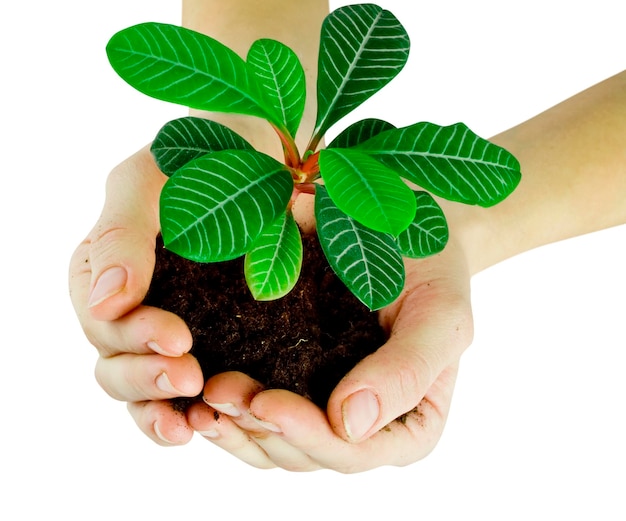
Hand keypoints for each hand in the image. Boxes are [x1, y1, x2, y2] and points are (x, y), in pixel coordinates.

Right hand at [69, 146, 204, 444]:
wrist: (258, 158)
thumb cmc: (200, 159)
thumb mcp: (151, 181)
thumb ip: (122, 235)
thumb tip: (106, 302)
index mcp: (102, 270)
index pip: (102, 320)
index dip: (133, 337)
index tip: (179, 338)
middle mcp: (127, 307)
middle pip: (116, 364)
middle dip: (148, 378)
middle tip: (191, 377)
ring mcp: (163, 328)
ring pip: (142, 389)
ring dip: (161, 410)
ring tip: (194, 423)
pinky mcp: (207, 340)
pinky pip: (182, 389)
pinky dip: (189, 411)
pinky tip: (209, 422)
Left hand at [187, 236, 472, 471]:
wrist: (403, 230)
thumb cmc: (432, 270)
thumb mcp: (440, 314)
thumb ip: (407, 370)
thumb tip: (350, 423)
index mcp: (408, 423)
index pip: (352, 450)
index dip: (307, 435)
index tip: (266, 402)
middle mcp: (362, 424)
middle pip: (304, 451)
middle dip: (260, 427)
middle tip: (219, 391)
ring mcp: (324, 404)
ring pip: (272, 440)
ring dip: (234, 423)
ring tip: (203, 392)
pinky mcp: (294, 378)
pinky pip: (255, 410)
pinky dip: (227, 407)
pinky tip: (200, 391)